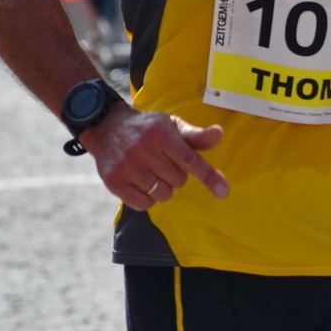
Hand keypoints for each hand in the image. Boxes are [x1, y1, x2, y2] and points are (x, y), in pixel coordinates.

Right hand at [81, 103, 227, 209]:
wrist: (107, 127)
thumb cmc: (148, 129)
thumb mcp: (172, 126)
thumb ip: (195, 136)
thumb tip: (218, 134)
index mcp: (160, 134)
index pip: (189, 160)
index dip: (208, 176)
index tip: (223, 192)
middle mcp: (142, 149)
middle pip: (178, 181)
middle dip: (176, 175)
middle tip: (163, 163)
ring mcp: (126, 167)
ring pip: (162, 194)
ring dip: (162, 188)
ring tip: (152, 172)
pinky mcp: (114, 181)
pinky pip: (144, 204)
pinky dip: (147, 198)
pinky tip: (141, 182)